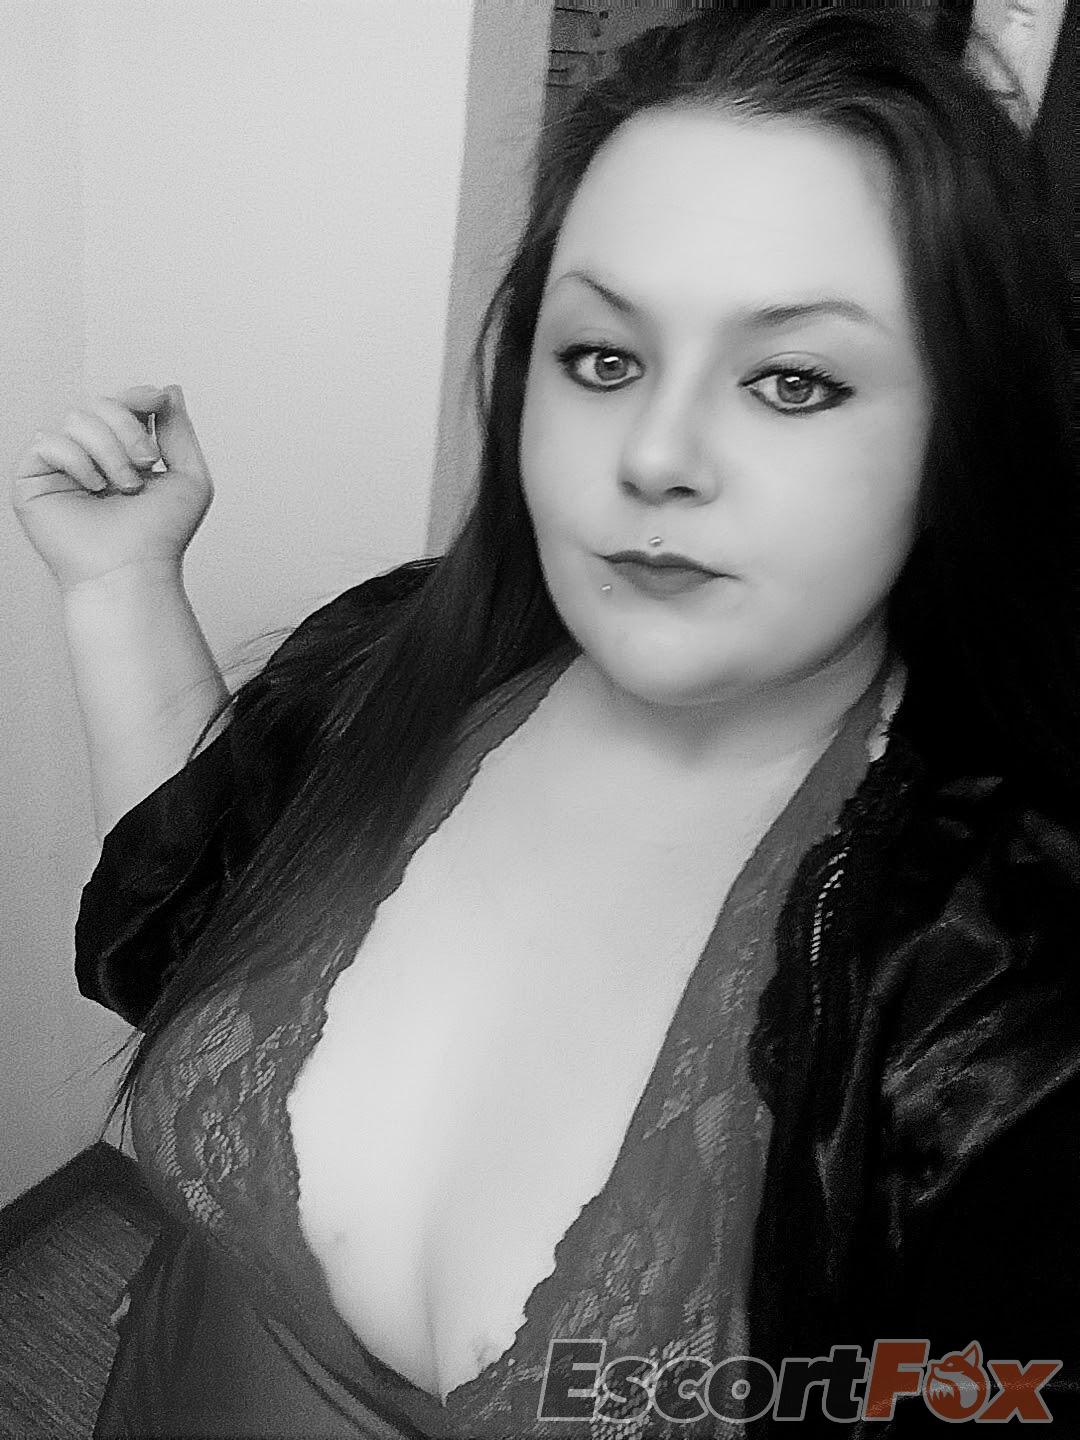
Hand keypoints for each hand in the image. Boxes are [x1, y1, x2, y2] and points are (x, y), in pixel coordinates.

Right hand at [9, 384, 214, 594]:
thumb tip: (168, 389)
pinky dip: (77, 461)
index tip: (157, 402)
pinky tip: (93, 489)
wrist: (134, 570)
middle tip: (146, 464)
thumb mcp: (189, 476)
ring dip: (110, 451)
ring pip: (77, 418)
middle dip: (129, 428)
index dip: (138, 395)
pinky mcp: (32, 478)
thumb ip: (180, 430)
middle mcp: (90, 455)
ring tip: (125, 487)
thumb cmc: (161, 537)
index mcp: (123, 452)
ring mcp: (60, 466)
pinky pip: (48, 440)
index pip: (122, 403)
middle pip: (100, 402)